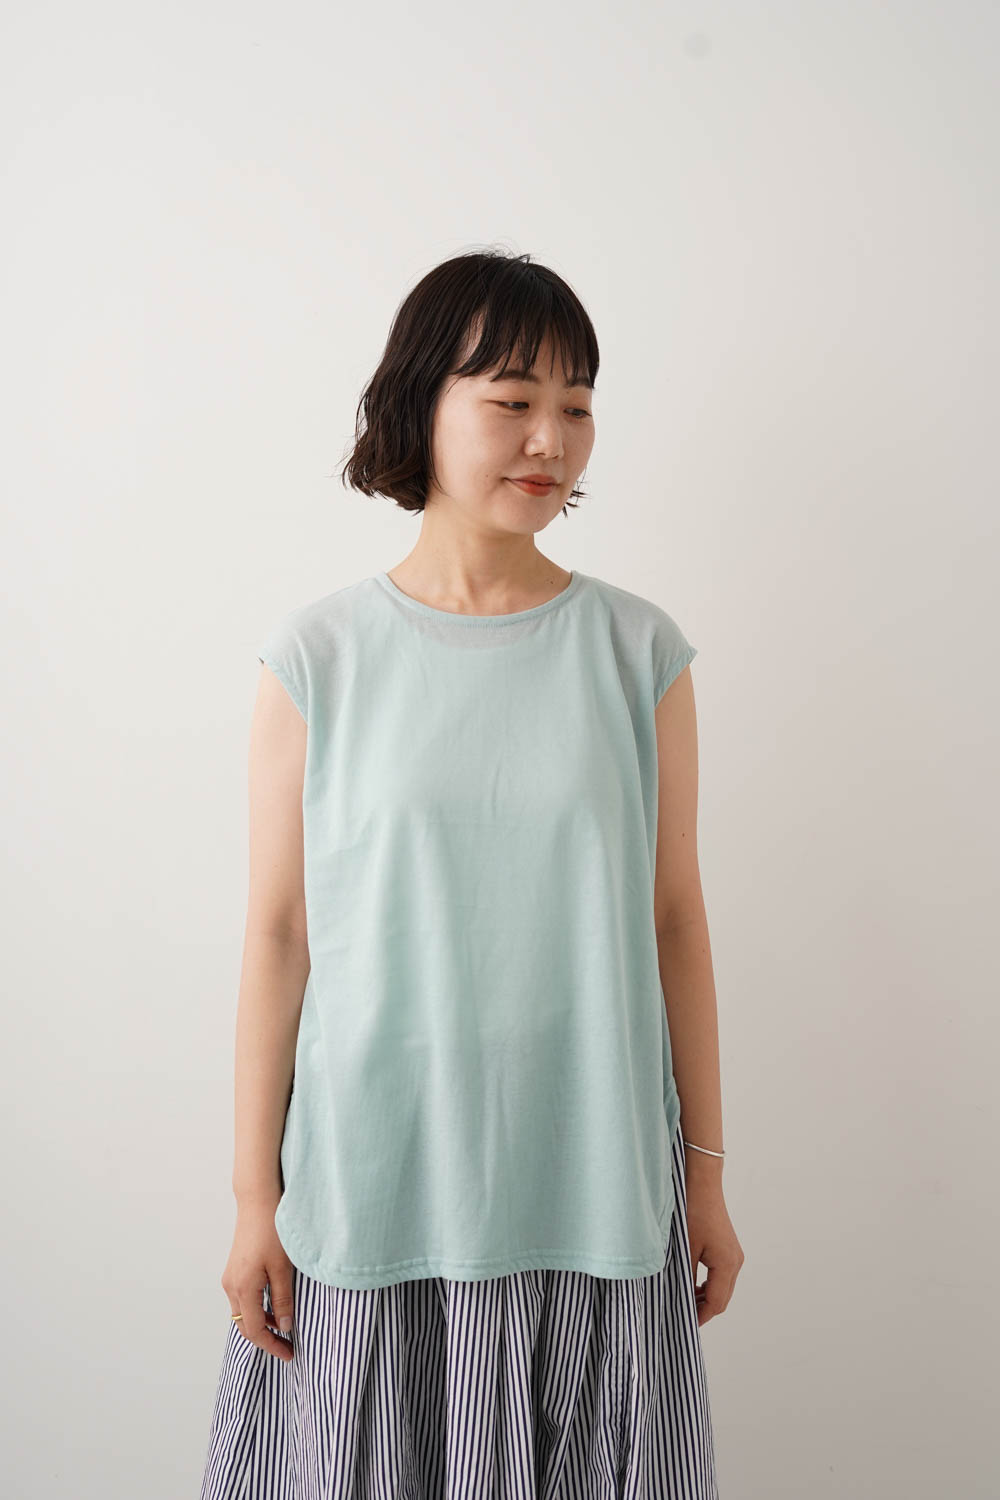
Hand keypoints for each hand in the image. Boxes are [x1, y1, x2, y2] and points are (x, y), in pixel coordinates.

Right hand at [221, 1196, 296, 1362]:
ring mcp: (230, 1278)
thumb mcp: (283, 1268)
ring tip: (283, 1327)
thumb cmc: (272, 1231)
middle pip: (245, 1325)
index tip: (289, 1354)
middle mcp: (231, 1286)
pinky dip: (256, 1308)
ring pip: (243, 1313)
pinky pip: (243, 1299)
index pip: (255, 1330)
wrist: (257, 1202)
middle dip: (265, 1338)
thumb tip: (284, 1326)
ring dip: (261, 1323)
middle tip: (287, 1346)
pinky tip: (273, 1306)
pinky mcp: (234, 1270)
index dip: (272, 1345)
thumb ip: (283, 1298)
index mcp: (243, 1288)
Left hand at [684, 1171, 743, 1325]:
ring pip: (723, 1288)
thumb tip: (680, 1300)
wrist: (701, 1184)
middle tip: (682, 1316)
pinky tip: (693, 1284)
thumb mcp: (685, 1249)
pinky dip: (709, 1284)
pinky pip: (722, 1276)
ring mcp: (734, 1255)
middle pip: (722, 1299)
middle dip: (704, 1309)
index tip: (684, 1324)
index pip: (716, 1303)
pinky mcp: (729, 1248)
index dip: (700, 1316)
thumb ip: (684, 1277)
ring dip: (706, 1297)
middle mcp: (735, 1262)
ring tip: (685, 1300)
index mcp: (727, 1265)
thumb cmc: (692, 1213)